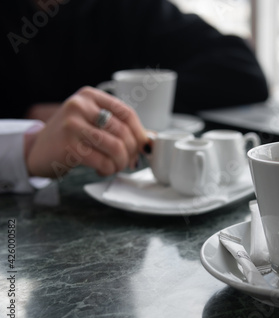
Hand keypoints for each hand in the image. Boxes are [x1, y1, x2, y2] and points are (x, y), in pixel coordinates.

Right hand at [25, 86, 148, 177]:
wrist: (37, 151)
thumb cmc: (70, 137)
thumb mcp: (92, 123)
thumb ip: (119, 126)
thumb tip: (151, 140)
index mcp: (90, 96)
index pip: (126, 112)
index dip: (139, 132)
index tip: (144, 146)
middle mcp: (80, 106)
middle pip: (123, 131)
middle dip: (131, 151)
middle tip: (129, 161)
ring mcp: (72, 124)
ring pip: (115, 147)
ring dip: (121, 162)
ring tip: (115, 166)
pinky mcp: (68, 145)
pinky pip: (102, 160)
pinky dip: (108, 169)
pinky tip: (102, 169)